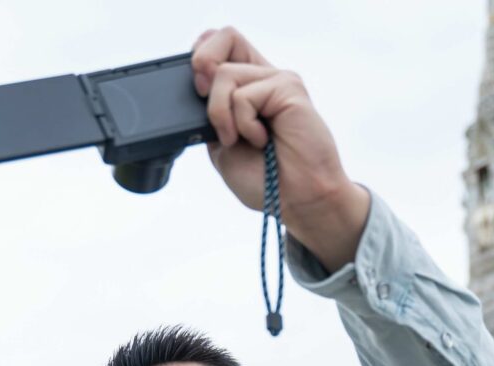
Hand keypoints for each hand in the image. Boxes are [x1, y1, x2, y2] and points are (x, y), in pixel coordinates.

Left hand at [192, 26, 369, 270]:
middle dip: (201, 64)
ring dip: (220, 115)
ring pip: (224, 74)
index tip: (197, 89)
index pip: (221, 45)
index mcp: (247, 89)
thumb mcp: (221, 147)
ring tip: (241, 140)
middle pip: (224, 36)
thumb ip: (210, 116)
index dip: (202, 54)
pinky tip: (262, 140)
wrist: (297, 200)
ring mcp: (276, 80)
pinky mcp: (288, 87)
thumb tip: (199, 82)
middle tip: (204, 99)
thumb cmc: (264, 181)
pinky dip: (243, 125)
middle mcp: (263, 78)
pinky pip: (244, 96)